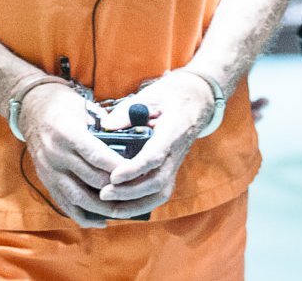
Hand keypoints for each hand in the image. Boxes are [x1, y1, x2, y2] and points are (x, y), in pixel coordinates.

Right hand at [17, 83, 137, 227]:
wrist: (32, 109)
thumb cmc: (64, 105)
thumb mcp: (84, 108)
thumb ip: (103, 126)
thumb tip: (129, 142)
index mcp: (67, 133)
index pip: (95, 155)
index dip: (116, 166)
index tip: (136, 172)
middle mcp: (56, 154)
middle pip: (90, 178)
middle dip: (115, 188)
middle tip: (137, 192)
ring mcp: (49, 171)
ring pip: (78, 196)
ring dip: (102, 207)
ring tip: (123, 209)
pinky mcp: (46, 181)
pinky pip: (65, 204)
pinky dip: (83, 216)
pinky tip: (101, 220)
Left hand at [96, 70, 216, 212]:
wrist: (198, 99)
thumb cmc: (171, 95)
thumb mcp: (150, 95)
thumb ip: (128, 111)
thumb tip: (107, 127)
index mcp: (173, 129)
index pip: (155, 155)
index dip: (134, 169)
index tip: (113, 177)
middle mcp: (178, 150)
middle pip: (158, 181)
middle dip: (130, 192)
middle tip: (103, 194)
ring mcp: (177, 162)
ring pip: (161, 192)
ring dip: (135, 204)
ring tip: (109, 206)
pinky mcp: (173, 168)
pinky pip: (160, 192)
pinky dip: (142, 204)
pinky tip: (122, 206)